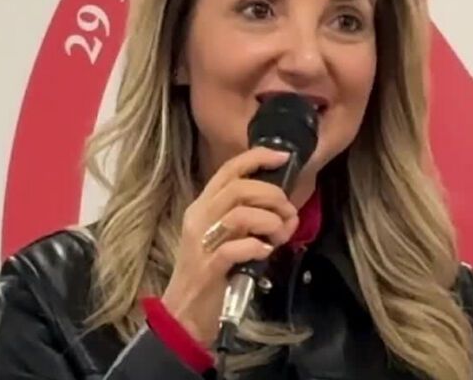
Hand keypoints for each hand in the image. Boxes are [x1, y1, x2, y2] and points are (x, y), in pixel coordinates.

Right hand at [160, 147, 300, 345]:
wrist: (184, 314)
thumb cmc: (211, 273)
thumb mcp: (228, 238)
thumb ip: (252, 221)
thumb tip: (287, 213)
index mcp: (203, 206)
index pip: (229, 169)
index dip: (257, 157)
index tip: (283, 158)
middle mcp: (199, 218)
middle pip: (238, 188)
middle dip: (272, 195)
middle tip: (288, 213)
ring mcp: (201, 243)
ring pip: (238, 214)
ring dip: (269, 221)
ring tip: (279, 236)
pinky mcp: (208, 268)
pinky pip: (235, 248)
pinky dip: (257, 247)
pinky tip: (265, 254)